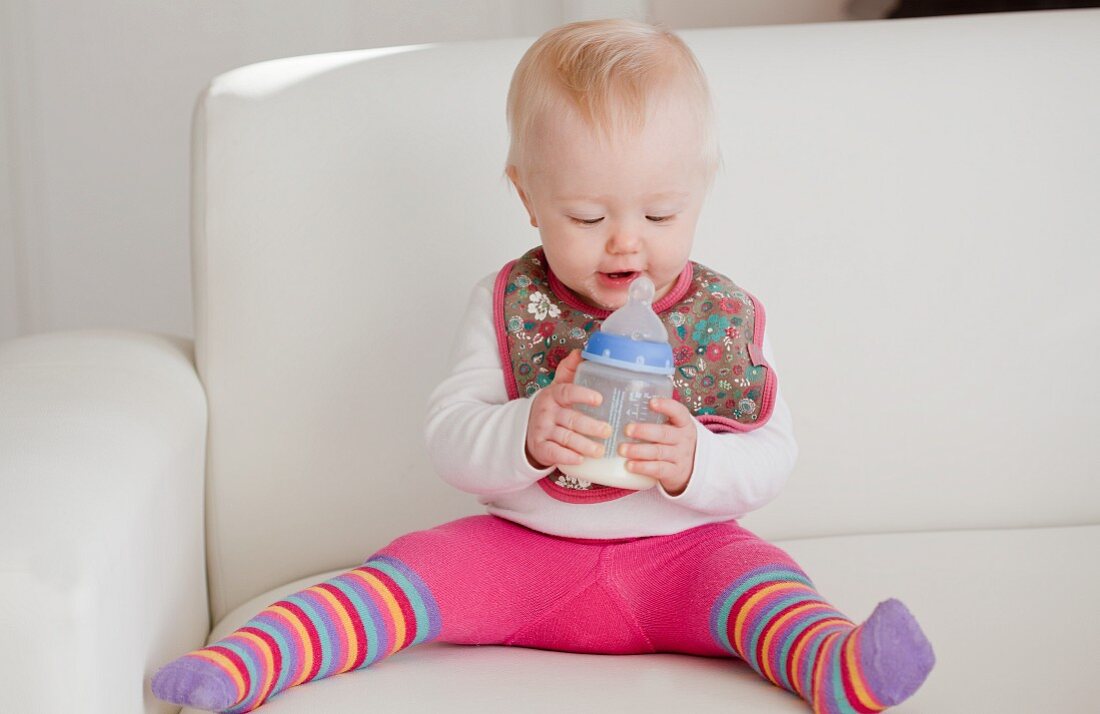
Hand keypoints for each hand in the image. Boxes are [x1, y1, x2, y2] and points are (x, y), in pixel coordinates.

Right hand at [525, 349, 612, 469]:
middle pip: (571, 419)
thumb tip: (581, 352)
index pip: (568, 392)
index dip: (583, 395)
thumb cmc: (552, 407)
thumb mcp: (558, 388)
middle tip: (608, 431)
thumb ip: (569, 371)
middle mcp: (547, 412)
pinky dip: (567, 457)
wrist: (527, 429)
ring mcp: (542, 430)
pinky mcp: (540, 447)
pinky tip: (580, 460)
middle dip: (591, 426)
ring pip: (566, 438)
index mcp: (554, 394)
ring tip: (600, 450)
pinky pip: (554, 453)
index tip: (599, 399)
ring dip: (584, 445)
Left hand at [620, 397, 696, 495]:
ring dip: (638, 450)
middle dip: (644, 431)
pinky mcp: (674, 472)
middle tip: (627, 430)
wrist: (691, 468)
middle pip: (664, 433)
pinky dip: (643, 467)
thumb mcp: (672, 428)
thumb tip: (622, 409)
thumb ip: (655, 419)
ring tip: (622, 449)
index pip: (678, 412)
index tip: (651, 402)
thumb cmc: (673, 442)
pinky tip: (630, 465)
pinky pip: (658, 469)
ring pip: (658, 452)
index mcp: (683, 424)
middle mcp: (683, 439)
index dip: (666, 406)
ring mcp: (680, 457)